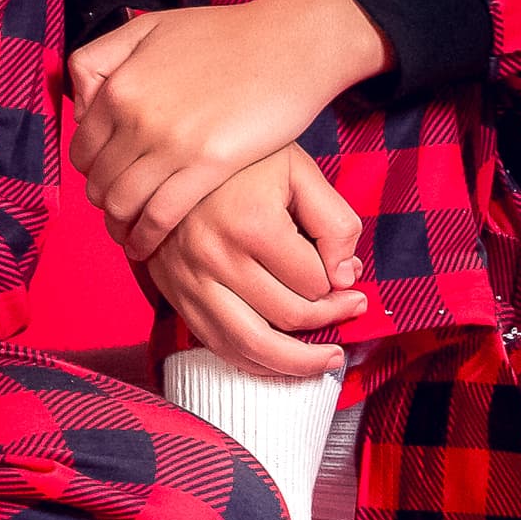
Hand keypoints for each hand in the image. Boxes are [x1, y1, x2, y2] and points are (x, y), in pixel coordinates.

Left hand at [67, 0, 388, 259]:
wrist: (289, 43)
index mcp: (119, 85)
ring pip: (123, 203)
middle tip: (120, 209)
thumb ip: (104, 58)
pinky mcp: (207, 164)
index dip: (92, 169)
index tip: (107, 178)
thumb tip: (81, 102)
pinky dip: (147, 236)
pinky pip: (160, 214)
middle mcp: (135, 116)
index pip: (82, 149)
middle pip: (99, 180)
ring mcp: (170, 143)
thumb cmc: (223, 35)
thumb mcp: (149, 27)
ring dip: (120, 224)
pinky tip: (147, 244)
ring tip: (129, 234)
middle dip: (105, 200)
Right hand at [141, 149, 368, 377]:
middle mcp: (217, 258)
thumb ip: (334, 221)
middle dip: (329, 317)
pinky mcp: (176, 293)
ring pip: (251, 345)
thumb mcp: (300, 171)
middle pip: (289, 316)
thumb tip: (345, 276)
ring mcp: (191, 280)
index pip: (313, 282)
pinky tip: (280, 362)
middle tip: (351, 308)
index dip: (340, 283)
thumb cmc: (242, 162)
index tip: (348, 276)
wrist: (169, 157)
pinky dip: (252, 362)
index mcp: (251, 224)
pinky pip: (216, 344)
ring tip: (327, 360)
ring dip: (297, 362)